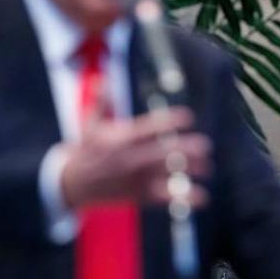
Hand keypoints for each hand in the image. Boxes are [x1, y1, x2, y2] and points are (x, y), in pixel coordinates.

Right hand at [61, 107, 210, 209]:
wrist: (72, 183)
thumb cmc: (87, 149)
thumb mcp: (91, 124)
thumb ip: (102, 102)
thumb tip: (104, 79)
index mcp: (122, 139)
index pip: (149, 128)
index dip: (169, 122)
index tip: (188, 117)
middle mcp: (131, 158)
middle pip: (164, 153)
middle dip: (186, 150)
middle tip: (206, 146)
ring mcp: (136, 178)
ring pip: (167, 175)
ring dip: (189, 172)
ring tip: (207, 167)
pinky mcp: (139, 195)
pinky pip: (164, 198)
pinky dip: (184, 199)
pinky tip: (202, 197)